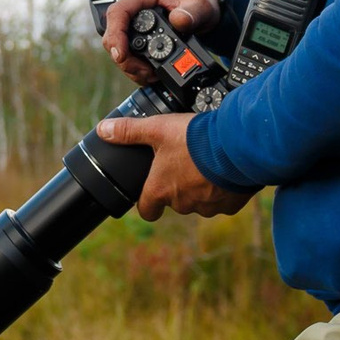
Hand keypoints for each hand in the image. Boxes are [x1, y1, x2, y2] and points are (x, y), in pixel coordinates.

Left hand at [93, 112, 253, 221]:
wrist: (236, 146)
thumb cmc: (195, 139)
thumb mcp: (157, 129)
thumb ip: (129, 131)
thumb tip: (103, 130)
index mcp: (161, 189)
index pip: (147, 210)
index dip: (146, 203)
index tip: (149, 194)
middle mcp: (183, 203)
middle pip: (175, 201)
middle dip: (178, 186)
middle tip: (184, 162)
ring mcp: (208, 206)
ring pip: (200, 201)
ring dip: (201, 187)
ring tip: (206, 163)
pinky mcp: (230, 205)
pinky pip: (223, 200)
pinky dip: (222, 188)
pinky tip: (224, 169)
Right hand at [102, 0, 227, 85]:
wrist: (202, 11)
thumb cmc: (198, 1)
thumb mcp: (200, 4)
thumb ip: (191, 12)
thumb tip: (178, 21)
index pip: (118, 12)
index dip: (115, 35)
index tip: (121, 55)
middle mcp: (133, 9)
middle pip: (113, 34)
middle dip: (124, 58)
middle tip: (144, 72)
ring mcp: (133, 24)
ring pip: (119, 49)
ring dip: (131, 67)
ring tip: (151, 75)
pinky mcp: (137, 38)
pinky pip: (128, 56)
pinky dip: (137, 69)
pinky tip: (151, 74)